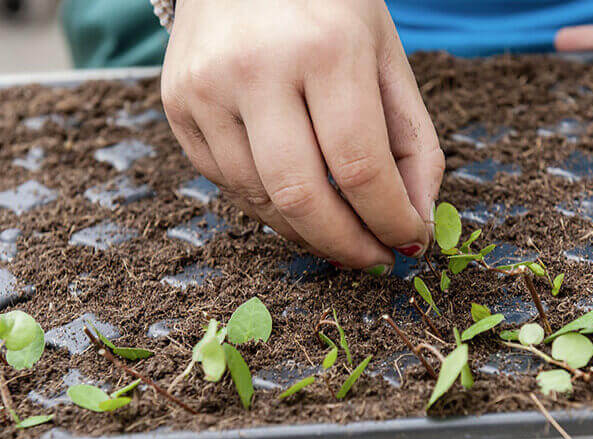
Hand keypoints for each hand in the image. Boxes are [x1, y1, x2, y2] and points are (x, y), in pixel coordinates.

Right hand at [161, 0, 443, 272]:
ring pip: (259, 200)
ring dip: (308, 233)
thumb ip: (412, 139)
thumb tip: (416, 220)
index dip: (389, 220)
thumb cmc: (327, 5)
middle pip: (302, 198)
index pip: (361, 167)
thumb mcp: (385, 55)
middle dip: (346, 246)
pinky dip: (269, 205)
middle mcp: (255, 67)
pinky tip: (297, 197)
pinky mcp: (176, 104)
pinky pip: (227, 183)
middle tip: (374, 259)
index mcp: (324, 47)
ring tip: (340, 232)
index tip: (409, 243)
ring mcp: (205, 88)